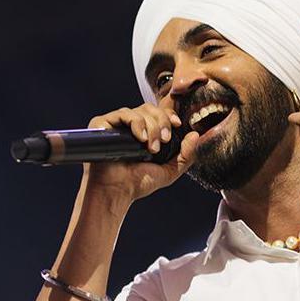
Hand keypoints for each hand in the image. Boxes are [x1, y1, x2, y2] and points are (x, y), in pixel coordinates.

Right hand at [83, 101, 198, 208]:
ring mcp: (117, 124)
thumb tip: (196, 135)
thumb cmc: (138, 183)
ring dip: (151, 127)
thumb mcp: (169, 171)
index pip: (159, 112)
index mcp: (145, 132)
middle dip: (162, 123)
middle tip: (163, 141)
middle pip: (151, 109)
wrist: (116, 191)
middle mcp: (131, 126)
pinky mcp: (103, 123)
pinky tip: (140, 138)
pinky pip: (124, 113)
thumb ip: (185, 155)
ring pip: (140, 110)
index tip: (177, 124)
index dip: (169, 115)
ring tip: (150, 148)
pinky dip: (136, 123)